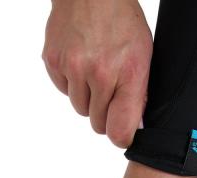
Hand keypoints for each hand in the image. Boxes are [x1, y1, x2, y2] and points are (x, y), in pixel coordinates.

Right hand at [42, 0, 152, 147]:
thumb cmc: (121, 21)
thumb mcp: (143, 55)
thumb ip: (138, 94)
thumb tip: (134, 128)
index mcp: (128, 72)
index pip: (120, 129)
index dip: (120, 136)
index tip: (121, 135)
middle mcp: (99, 72)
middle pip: (98, 123)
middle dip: (104, 113)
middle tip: (108, 91)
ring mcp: (74, 67)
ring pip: (80, 109)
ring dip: (87, 98)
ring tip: (94, 71)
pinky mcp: (54, 63)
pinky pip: (64, 91)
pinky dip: (72, 83)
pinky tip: (79, 62)